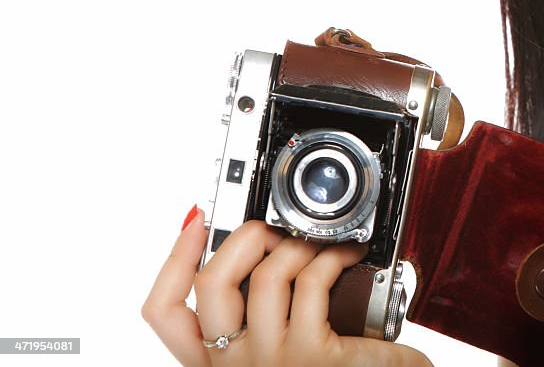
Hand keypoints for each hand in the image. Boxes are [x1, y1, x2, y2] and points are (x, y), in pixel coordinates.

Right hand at [143, 208, 432, 365]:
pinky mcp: (311, 355)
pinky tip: (348, 254)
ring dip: (296, 244)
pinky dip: (332, 256)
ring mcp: (270, 360)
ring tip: (319, 243)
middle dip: (243, 237)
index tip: (196, 223)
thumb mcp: (278, 349)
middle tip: (273, 229)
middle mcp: (234, 365)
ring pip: (266, 275)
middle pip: (209, 282)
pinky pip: (312, 283)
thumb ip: (258, 315)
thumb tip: (262, 253)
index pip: (164, 311)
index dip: (174, 259)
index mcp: (219, 360)